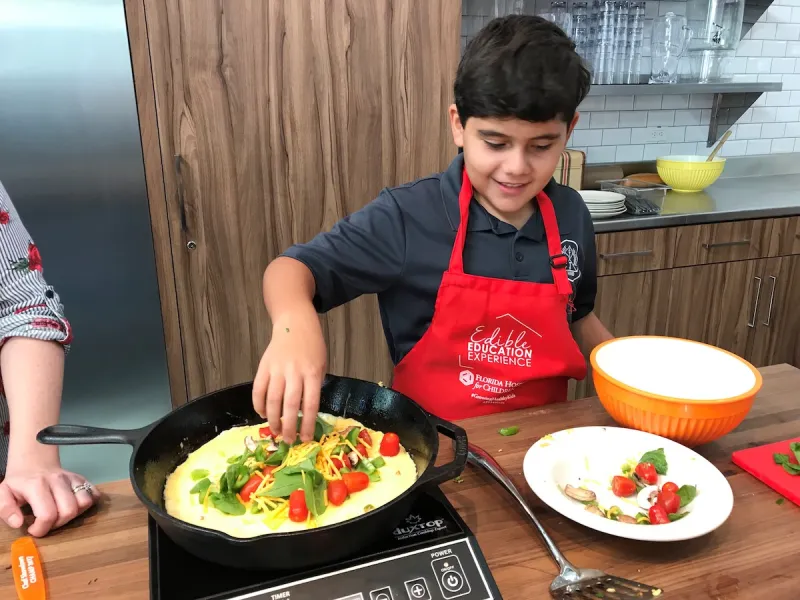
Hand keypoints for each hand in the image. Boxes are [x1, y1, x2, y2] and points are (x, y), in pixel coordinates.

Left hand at [0, 464, 100, 536]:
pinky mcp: (81, 478)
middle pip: (69, 511)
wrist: (33, 462)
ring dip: (74, 515)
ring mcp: (72, 478)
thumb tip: (18, 524)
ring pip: (84, 502)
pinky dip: (88, 504)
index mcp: (37, 485)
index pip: (48, 514)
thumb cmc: (18, 482)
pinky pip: (93, 493)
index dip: (42, 529)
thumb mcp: (3, 494)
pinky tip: (74, 507)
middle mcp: (57, 480)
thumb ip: (5, 509)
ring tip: (60, 515)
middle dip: (58, 524)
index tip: (33, 530)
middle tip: (47, 523)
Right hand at [252, 308, 326, 441]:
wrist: (295, 323)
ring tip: (276, 431)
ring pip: (272, 399)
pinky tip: (262, 414)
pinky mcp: (264, 366)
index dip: (307, 423)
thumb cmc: (313, 347)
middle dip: (289, 426)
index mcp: (313, 372)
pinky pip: (258, 389)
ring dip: (272, 419)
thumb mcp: (321, 365)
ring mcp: (277, 368)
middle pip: (290, 404)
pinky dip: (258, 404)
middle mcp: (294, 371)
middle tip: (289, 440)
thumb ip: (314, 386)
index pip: (310, 403)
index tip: (306, 438)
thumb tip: (304, 413)